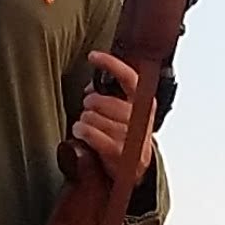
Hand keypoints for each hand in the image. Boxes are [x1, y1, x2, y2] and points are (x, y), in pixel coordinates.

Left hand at [69, 52, 140, 166]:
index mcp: (143, 103)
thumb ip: (111, 93)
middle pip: (102, 101)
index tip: (93, 56)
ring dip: (85, 120)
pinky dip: (82, 131)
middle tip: (90, 109)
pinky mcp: (118, 152)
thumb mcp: (124, 110)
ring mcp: (130, 137)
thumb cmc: (125, 134)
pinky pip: (91, 133)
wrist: (135, 168)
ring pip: (93, 117)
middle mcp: (140, 118)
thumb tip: (91, 86)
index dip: (110, 64)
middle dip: (90, 104)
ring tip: (87, 125)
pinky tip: (81, 131)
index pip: (129, 78)